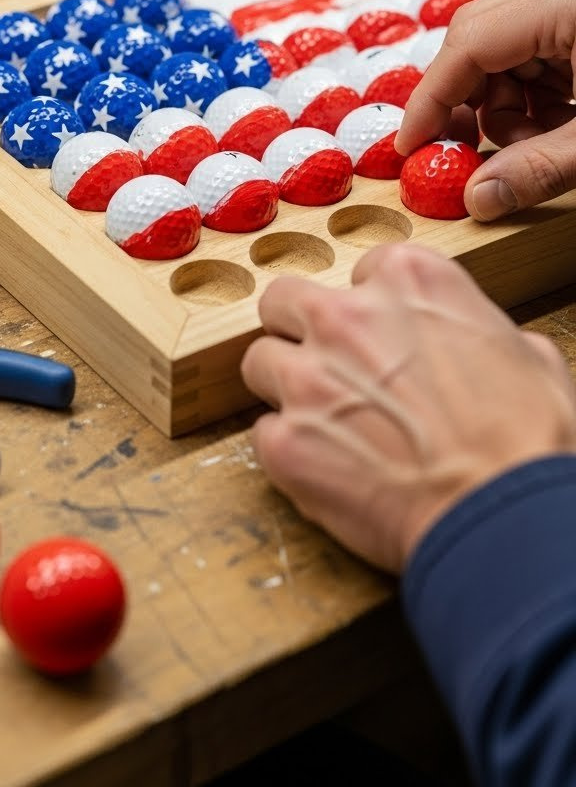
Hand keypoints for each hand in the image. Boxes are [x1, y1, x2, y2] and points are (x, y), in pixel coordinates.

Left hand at [241, 244, 575, 572]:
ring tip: (321, 422)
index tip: (381, 334)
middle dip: (298, 329)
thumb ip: (477, 331)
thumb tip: (478, 346)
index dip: (371, 307)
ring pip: (260, 361)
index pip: (361, 270)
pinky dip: (289, 449)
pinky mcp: (285, 442)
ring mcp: (307, 378)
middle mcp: (347, 317)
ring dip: (285, 387)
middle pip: (283, 300)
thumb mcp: (527, 356)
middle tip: (324, 364)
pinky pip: (264, 433)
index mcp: (409, 281)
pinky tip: (325, 468)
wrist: (501, 515)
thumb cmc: (524, 441)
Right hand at [395, 0, 575, 219]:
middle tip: (462, 156)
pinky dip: (536, 97)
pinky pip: (537, 54)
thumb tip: (478, 200)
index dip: (431, 100)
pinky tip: (558, 127)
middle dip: (469, 105)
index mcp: (565, 2)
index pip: (468, 43)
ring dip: (508, 108)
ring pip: (506, 53)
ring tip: (539, 147)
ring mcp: (572, 0)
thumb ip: (542, 168)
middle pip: (478, 42)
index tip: (412, 146)